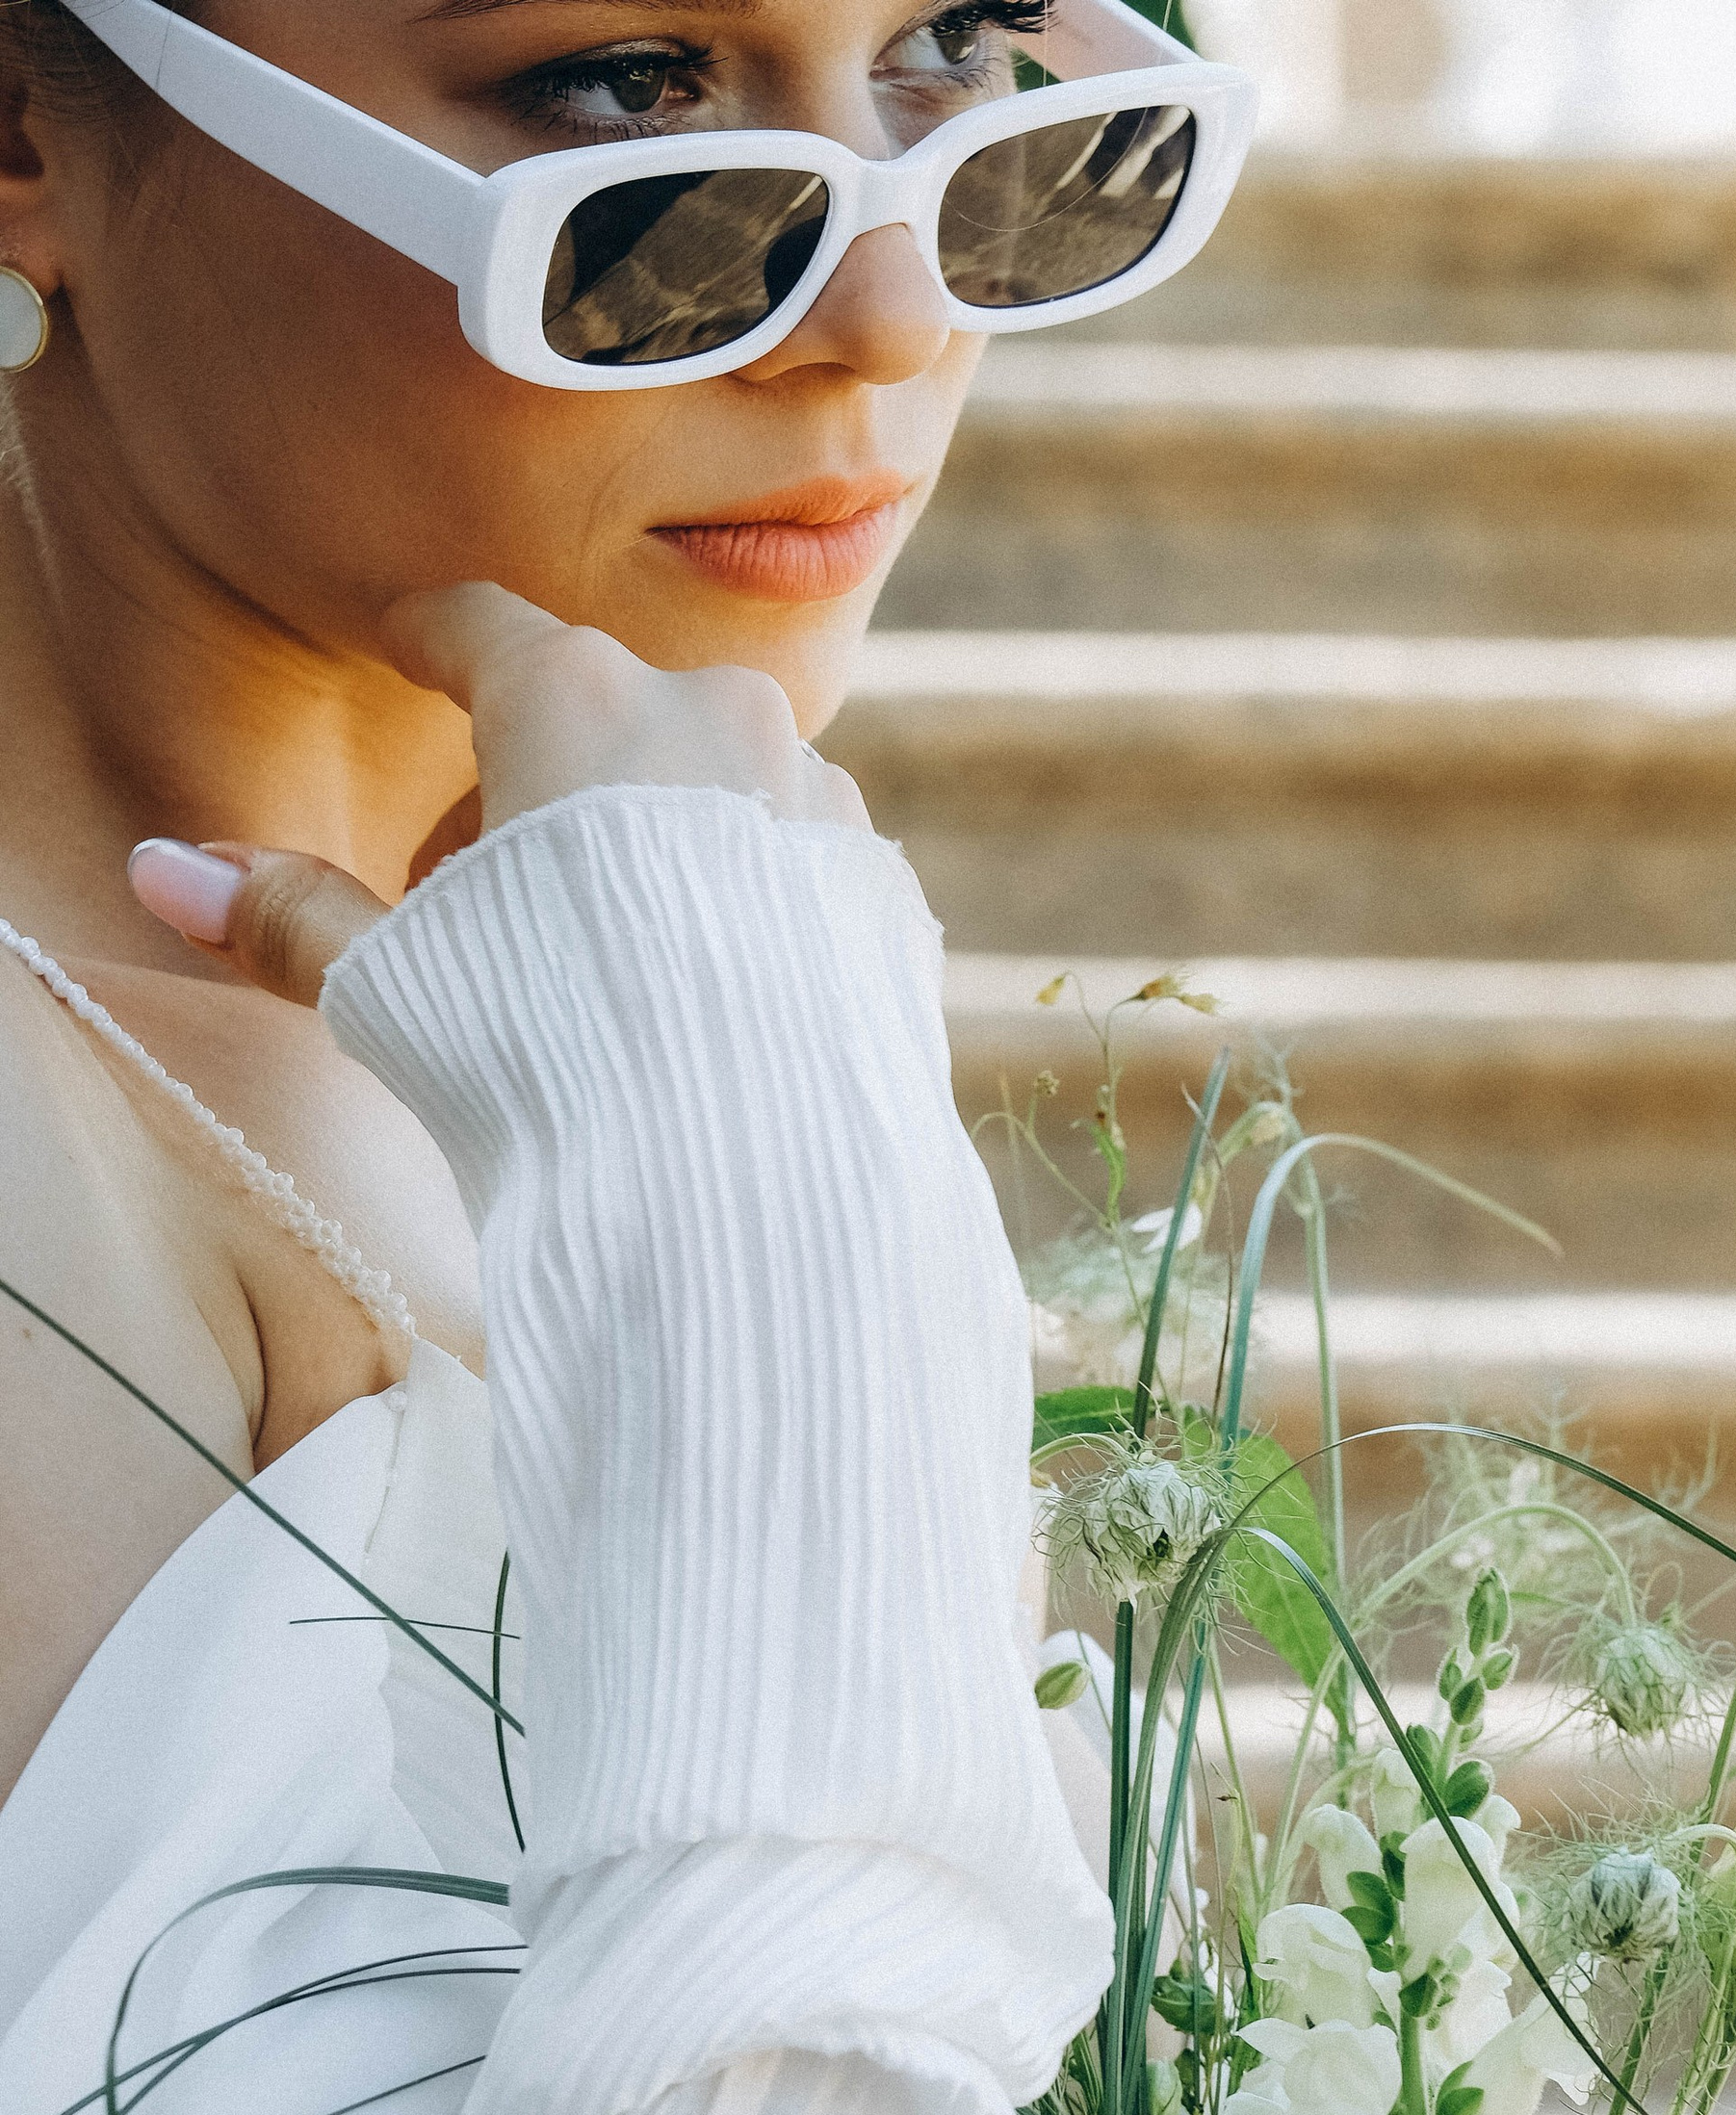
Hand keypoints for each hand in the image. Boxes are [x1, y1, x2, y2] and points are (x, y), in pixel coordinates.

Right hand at [126, 582, 868, 1008]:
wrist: (755, 1183)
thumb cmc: (555, 1065)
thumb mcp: (395, 988)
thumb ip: (292, 916)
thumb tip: (166, 872)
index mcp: (576, 698)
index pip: (477, 625)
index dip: (433, 642)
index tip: (418, 651)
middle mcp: (713, 714)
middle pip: (598, 717)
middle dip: (538, 796)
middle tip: (490, 915)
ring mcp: (816, 797)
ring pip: (708, 789)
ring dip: (652, 847)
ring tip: (608, 973)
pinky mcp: (883, 891)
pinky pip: (791, 868)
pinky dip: (744, 907)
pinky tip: (711, 1006)